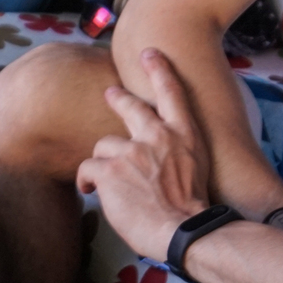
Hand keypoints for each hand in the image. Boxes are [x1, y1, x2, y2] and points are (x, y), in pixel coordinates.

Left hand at [76, 49, 211, 260]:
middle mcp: (159, 136)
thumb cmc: (191, 210)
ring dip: (102, 164)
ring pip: (104, 145)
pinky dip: (87, 180)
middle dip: (119, 98)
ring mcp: (133, 150)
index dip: (159, 70)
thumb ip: (176, 155)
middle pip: (132, 107)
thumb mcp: (195, 170)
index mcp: (185, 135)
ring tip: (104, 184)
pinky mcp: (111, 169)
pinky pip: (87, 167)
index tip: (149, 53)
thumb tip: (157, 161)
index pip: (172, 93)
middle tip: (110, 93)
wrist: (184, 229)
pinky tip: (91, 191)